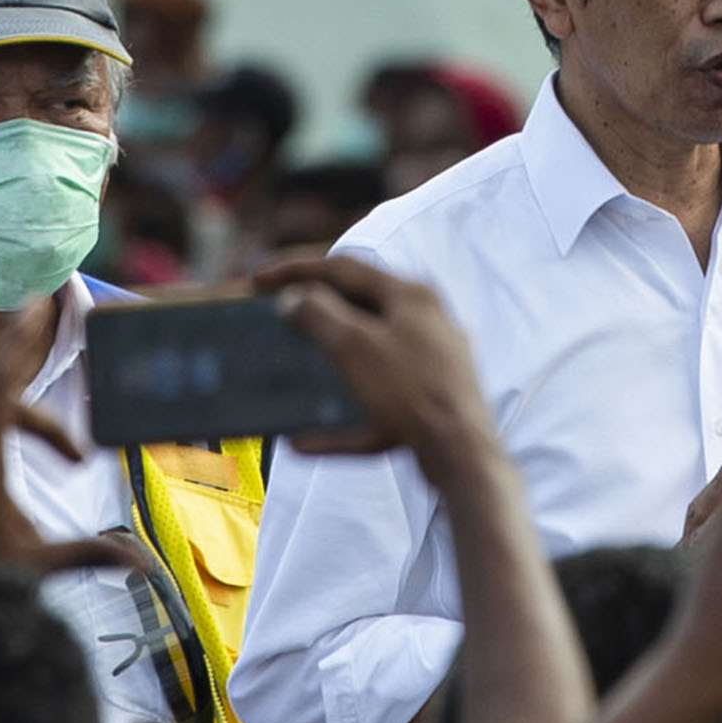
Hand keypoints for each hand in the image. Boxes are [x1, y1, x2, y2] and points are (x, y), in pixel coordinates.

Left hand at [0, 305, 134, 614]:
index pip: (0, 385)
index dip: (19, 340)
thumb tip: (140, 562)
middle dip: (46, 419)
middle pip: (3, 407)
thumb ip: (82, 555)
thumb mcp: (26, 567)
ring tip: (41, 492)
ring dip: (18, 456)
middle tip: (74, 440)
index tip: (37, 308)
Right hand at [257, 257, 504, 468]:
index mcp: (410, 295)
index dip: (296, 269)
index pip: (344, 267)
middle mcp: (426, 321)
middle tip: (278, 319)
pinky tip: (306, 442)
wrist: (463, 454)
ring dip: (325, 364)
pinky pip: (376, 405)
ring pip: (366, 357)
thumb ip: (318, 315)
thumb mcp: (354, 346)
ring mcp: (432, 363)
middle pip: (357, 308)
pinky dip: (341, 420)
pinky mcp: (431, 403)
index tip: (258, 281)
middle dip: (312, 315)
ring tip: (293, 369)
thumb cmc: (410, 392)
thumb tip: (294, 298)